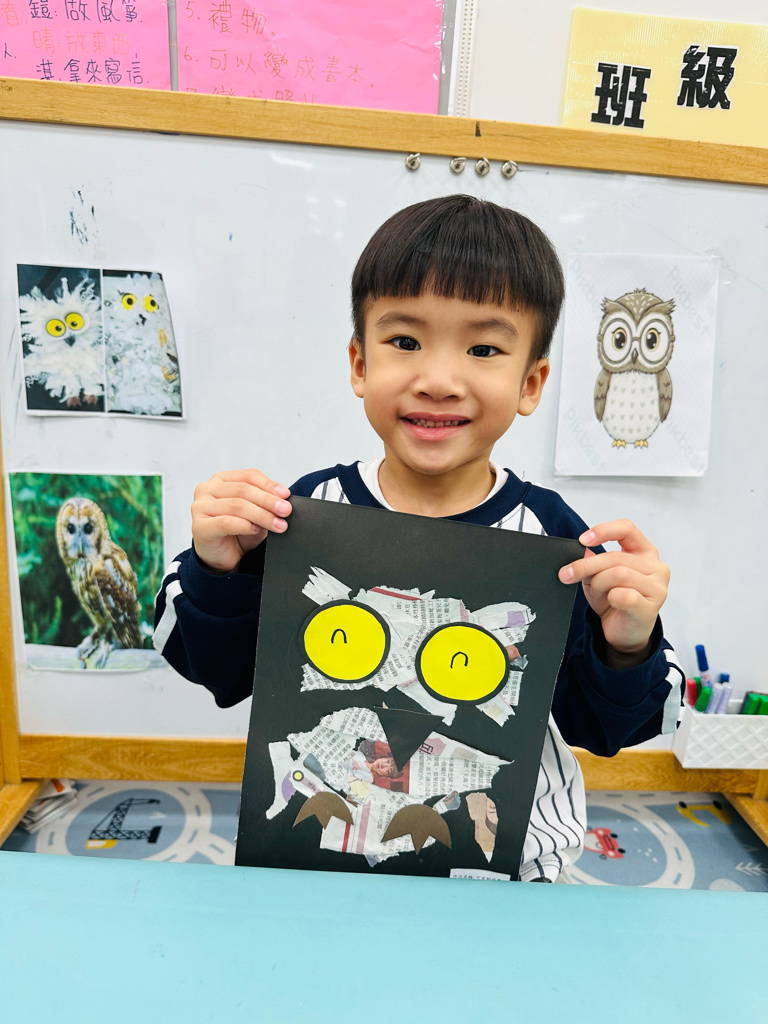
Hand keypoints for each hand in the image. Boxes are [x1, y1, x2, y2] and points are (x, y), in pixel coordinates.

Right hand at [191, 469, 291, 573]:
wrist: (221, 556)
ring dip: (262, 515)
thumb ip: (264, 503)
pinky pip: (226, 522)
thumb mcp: (254, 513)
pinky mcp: (199, 526)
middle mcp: (207, 489)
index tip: (286, 495)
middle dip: (268, 501)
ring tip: (278, 524)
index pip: (248, 476)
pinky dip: (245, 525)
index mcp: (221, 480)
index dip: (269, 485)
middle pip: (244, 490)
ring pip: (237, 505)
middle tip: (286, 511)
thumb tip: (283, 500)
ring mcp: (200, 507)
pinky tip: (256, 529)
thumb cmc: (236, 531)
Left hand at [558, 519, 669, 657]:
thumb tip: (581, 549)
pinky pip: (624, 595)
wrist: (623, 633)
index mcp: (644, 552)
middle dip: (587, 566)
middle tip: (568, 574)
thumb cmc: (615, 602)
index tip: (583, 539)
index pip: (627, 529)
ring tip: (598, 593)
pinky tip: (611, 602)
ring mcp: (657, 587)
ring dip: (599, 583)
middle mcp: (655, 567)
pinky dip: (611, 598)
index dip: (604, 531)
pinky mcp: (651, 607)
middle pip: (616, 556)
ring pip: (619, 574)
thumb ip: (592, 560)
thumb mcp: (598, 577)